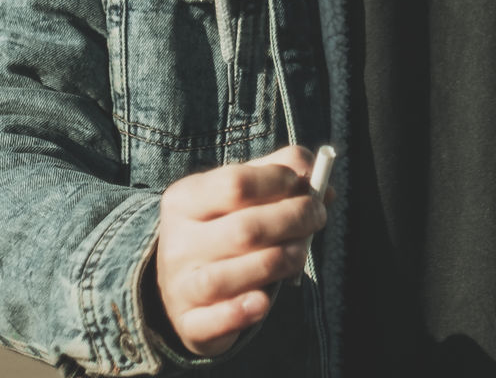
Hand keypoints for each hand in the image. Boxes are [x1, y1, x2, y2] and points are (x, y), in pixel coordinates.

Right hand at [153, 145, 329, 356]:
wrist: (183, 284)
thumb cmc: (225, 226)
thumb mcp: (243, 192)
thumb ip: (280, 171)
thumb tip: (318, 175)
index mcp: (185, 199)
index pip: (236, 184)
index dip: (279, 181)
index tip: (305, 184)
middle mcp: (177, 242)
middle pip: (244, 230)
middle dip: (294, 220)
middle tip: (318, 216)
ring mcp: (180, 286)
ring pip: (234, 275)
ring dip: (283, 261)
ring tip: (302, 251)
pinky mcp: (189, 324)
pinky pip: (218, 320)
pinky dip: (245, 312)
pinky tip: (264, 301)